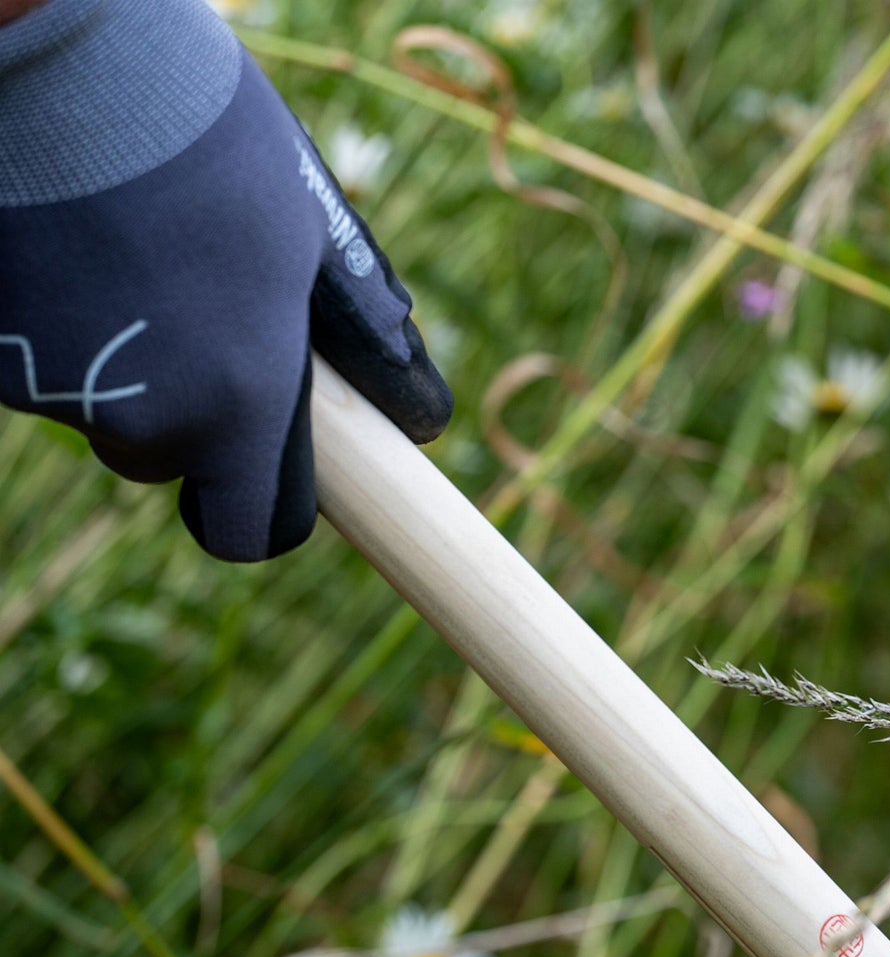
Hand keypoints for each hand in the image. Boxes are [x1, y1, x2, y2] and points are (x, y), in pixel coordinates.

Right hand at [0, 0, 449, 560]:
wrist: (65, 59)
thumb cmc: (210, 141)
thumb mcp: (307, 235)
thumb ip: (351, 338)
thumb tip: (417, 416)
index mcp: (240, 409)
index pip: (247, 530)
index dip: (255, 508)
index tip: (257, 480)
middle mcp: (142, 421)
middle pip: (165, 457)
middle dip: (182, 407)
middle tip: (191, 306)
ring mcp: (51, 389)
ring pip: (98, 400)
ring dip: (119, 352)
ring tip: (127, 248)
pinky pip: (35, 357)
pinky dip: (51, 320)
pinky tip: (67, 240)